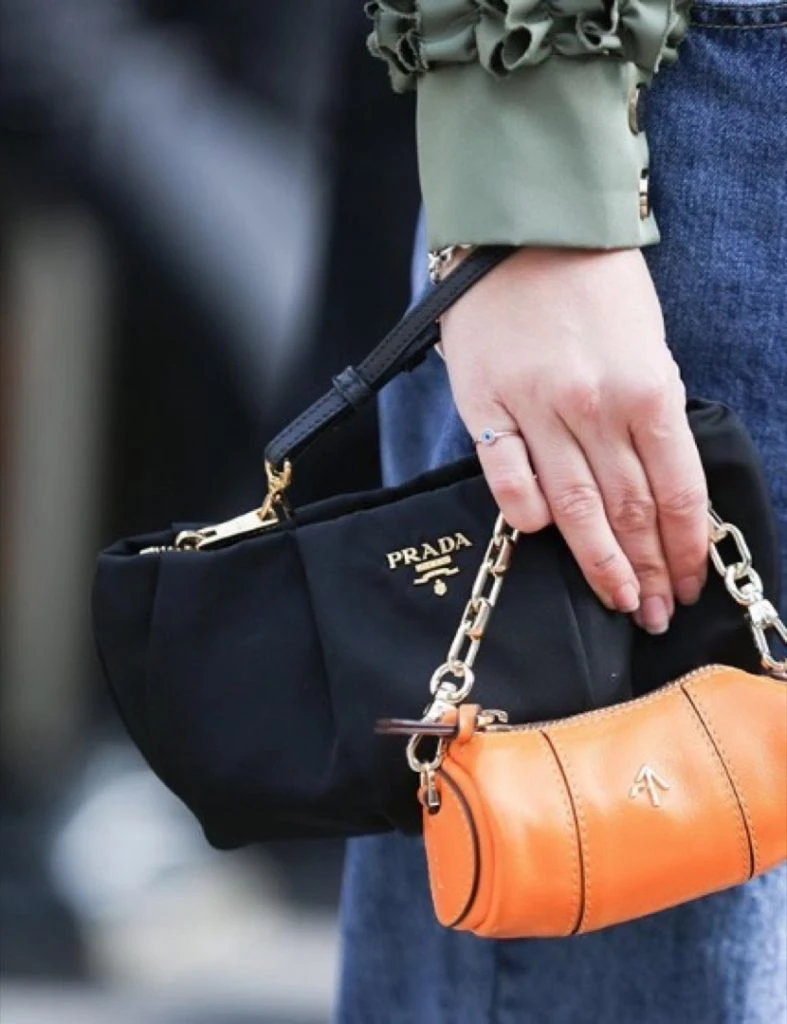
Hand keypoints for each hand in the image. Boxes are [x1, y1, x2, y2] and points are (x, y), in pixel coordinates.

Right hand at [440, 247, 708, 633]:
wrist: (524, 230)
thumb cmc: (595, 285)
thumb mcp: (649, 342)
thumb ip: (652, 413)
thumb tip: (658, 486)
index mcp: (649, 388)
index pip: (677, 493)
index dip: (686, 549)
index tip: (688, 584)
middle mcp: (596, 407)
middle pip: (629, 510)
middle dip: (648, 570)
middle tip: (654, 612)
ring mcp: (537, 408)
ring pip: (574, 507)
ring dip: (599, 563)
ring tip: (617, 600)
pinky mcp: (485, 405)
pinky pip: (507, 474)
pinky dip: (525, 512)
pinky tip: (541, 538)